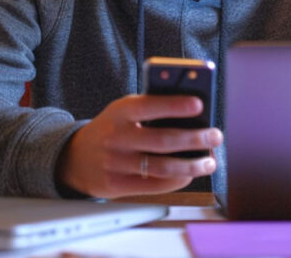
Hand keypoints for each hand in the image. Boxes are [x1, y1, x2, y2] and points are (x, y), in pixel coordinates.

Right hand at [56, 94, 222, 198]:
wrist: (75, 157)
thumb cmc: (112, 128)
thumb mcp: (124, 112)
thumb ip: (151, 110)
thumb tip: (193, 117)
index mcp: (120, 112)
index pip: (150, 106)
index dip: (175, 105)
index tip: (199, 105)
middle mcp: (116, 137)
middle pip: (163, 140)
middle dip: (194, 138)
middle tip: (215, 135)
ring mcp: (116, 163)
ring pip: (162, 167)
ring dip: (192, 165)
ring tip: (209, 161)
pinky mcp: (117, 185)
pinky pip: (155, 185)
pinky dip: (177, 180)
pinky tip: (190, 174)